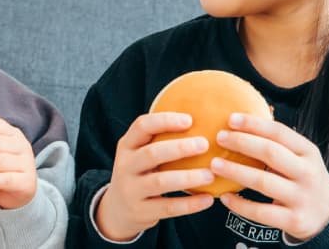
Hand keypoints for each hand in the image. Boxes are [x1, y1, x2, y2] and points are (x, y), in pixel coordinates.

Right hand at [96, 112, 214, 241]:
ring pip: (160, 182)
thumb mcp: (138, 153)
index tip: (189, 120)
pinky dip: (189, 204)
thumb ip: (158, 139)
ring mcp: (131, 190)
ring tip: (210, 175)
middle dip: (179, 148)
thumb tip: (199, 118)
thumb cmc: (139, 173)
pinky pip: (168, 207)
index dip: (165, 121)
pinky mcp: (140, 211)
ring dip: (188, 177)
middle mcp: (125, 165)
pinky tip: (207, 199)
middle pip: (151, 153)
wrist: (117, 209)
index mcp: (126, 145)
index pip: (141, 126)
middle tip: (204, 144)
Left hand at [212, 113, 328, 241]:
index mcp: (308, 152)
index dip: (254, 124)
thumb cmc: (303, 177)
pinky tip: (224, 197)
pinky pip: (262, 212)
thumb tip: (240, 119)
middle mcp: (308, 173)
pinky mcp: (294, 221)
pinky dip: (240, 204)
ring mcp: (302, 198)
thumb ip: (277, 142)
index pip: (279, 132)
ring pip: (263, 182)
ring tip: (214, 164)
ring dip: (235, 171)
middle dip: (242, 143)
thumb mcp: (300, 156)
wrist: (328, 215)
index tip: (230, 119)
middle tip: (219, 137)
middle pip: (271, 153)